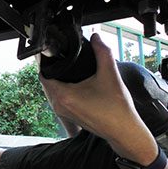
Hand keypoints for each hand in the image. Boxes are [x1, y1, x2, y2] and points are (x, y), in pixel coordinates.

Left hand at [39, 34, 156, 164]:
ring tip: (68, 69)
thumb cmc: (117, 108)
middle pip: (46, 81)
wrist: (123, 131)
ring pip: (52, 90)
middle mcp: (58, 105)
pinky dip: (62, 89)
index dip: (46, 62)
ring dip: (57, 79)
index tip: (55, 54)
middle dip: (53, 69)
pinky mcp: (68, 115)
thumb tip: (96, 37)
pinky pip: (58, 97)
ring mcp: (62, 112)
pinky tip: (73, 82)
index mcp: (63, 95)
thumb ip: (102, 52)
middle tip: (63, 58)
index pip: (43, 74)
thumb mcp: (110, 75)